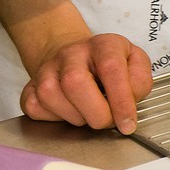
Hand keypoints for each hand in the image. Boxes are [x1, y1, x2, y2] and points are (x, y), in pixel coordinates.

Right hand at [20, 33, 152, 133]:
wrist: (74, 56)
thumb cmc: (108, 66)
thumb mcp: (134, 64)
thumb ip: (139, 82)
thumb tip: (128, 106)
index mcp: (103, 45)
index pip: (110, 68)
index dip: (120, 100)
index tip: (127, 124)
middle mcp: (72, 53)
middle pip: (75, 83)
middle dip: (96, 114)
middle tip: (106, 120)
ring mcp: (47, 68)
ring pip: (50, 95)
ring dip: (74, 117)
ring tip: (86, 113)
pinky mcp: (30, 86)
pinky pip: (34, 107)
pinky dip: (53, 119)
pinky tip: (67, 112)